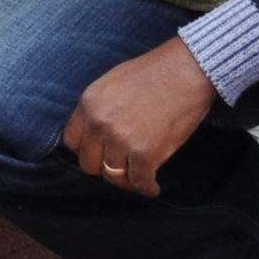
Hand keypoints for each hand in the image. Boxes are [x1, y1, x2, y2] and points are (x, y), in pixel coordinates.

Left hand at [62, 40, 217, 195]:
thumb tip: (95, 132)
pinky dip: (147, 188)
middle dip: (104, 167)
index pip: (72, 142)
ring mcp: (120, 140)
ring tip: (138, 176)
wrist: (187, 70)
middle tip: (121, 166)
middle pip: (89, 164)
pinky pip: (139, 183)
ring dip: (127, 179)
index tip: (100, 153)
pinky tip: (153, 186)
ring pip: (113, 177)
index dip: (88, 149)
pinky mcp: (144, 154)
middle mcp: (99, 124)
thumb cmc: (155, 73)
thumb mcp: (112, 82)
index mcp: (89, 103)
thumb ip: (99, 108)